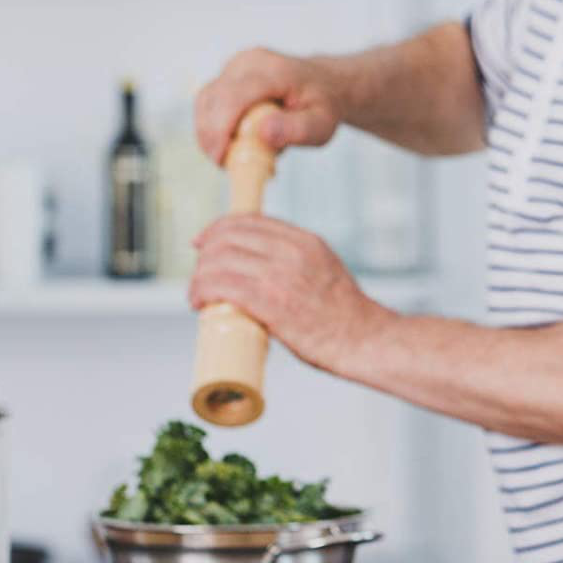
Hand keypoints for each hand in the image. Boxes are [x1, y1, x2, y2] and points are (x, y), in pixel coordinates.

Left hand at [189, 215, 387, 375]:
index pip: (248, 221)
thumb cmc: (344, 317)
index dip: (217, 229)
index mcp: (304, 241)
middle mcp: (292, 251)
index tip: (202, 243)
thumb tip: (256, 270)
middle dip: (204, 255)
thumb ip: (293, 262)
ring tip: (196, 295)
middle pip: (228, 237)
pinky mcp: (272, 302)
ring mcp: (281, 275)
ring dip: (199, 277)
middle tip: (199, 276)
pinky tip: (199, 302)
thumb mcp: (323, 270)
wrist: (366, 341)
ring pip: (219, 261)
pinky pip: (222, 286)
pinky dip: (202, 291)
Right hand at [194, 46, 344, 165]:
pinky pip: (207, 103)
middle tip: (225, 164)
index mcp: (274, 71)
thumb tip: (264, 133)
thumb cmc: (322, 106)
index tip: (221, 159)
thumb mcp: (322, 124)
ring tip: (230, 154)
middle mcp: (249, 61)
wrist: (323, 84)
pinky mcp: (226, 75)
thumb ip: (297, 130)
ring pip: (204, 101)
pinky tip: (229, 141)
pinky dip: (211, 126)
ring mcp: (235, 65)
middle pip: (212, 98)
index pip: (234, 96)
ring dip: (208, 133)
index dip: (220, 129)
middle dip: (210, 136)